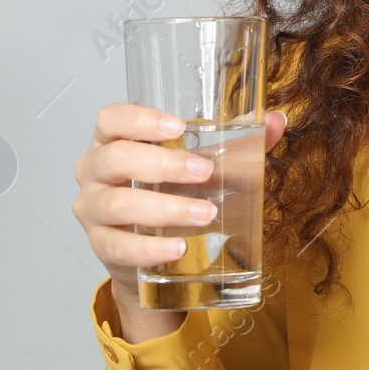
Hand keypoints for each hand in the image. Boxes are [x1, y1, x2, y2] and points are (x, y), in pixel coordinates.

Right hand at [72, 105, 287, 337]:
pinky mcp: (101, 245)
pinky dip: (150, 249)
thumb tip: (276, 121)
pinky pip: (118, 247)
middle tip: (205, 172)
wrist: (151, 250)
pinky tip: (179, 247)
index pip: (111, 118)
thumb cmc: (171, 191)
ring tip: (205, 213)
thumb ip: (237, 142)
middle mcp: (95, 170)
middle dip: (163, 164)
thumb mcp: (200, 163)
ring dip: (164, 208)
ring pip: (117, 204)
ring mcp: (92, 209)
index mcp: (113, 139)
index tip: (178, 127)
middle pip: (115, 159)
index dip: (139, 119)